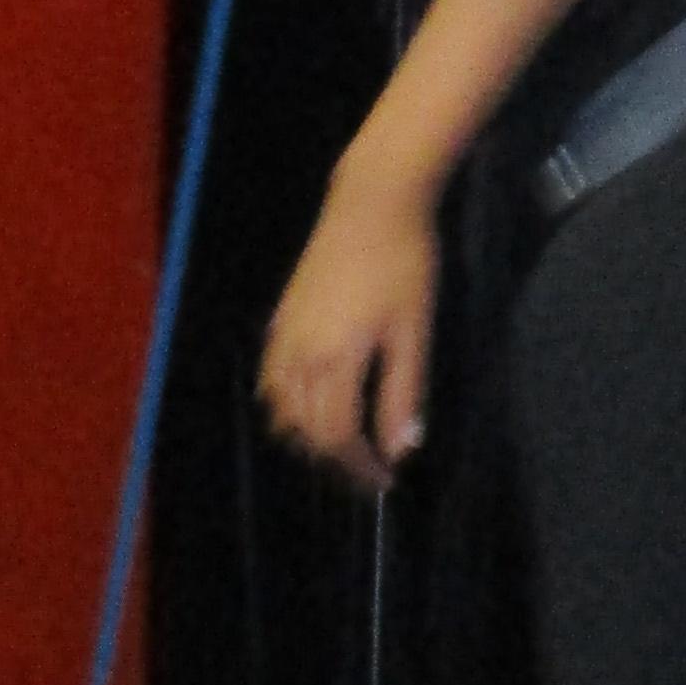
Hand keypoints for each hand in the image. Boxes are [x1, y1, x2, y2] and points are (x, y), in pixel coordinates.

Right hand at [259, 178, 437, 487]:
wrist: (371, 205)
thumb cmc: (404, 265)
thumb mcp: (414, 332)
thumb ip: (403, 393)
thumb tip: (400, 449)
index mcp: (334, 361)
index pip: (336, 437)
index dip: (358, 466)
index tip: (383, 479)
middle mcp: (298, 355)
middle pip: (305, 430)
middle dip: (335, 457)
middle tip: (367, 467)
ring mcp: (283, 337)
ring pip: (281, 410)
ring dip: (308, 434)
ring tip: (345, 439)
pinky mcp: (280, 320)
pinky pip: (271, 381)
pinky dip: (287, 405)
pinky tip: (312, 402)